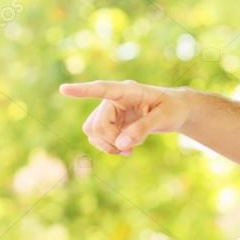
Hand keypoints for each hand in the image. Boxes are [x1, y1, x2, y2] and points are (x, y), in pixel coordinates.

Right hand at [59, 80, 190, 154]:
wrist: (175, 111)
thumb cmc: (172, 109)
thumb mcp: (163, 118)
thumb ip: (143, 129)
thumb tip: (121, 145)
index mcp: (128, 90)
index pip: (102, 89)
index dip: (83, 91)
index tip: (64, 89)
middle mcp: (113, 99)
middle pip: (96, 124)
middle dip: (110, 140)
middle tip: (130, 149)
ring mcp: (110, 111)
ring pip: (93, 132)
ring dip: (107, 145)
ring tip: (129, 150)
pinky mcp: (110, 123)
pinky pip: (98, 138)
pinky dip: (109, 147)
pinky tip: (126, 149)